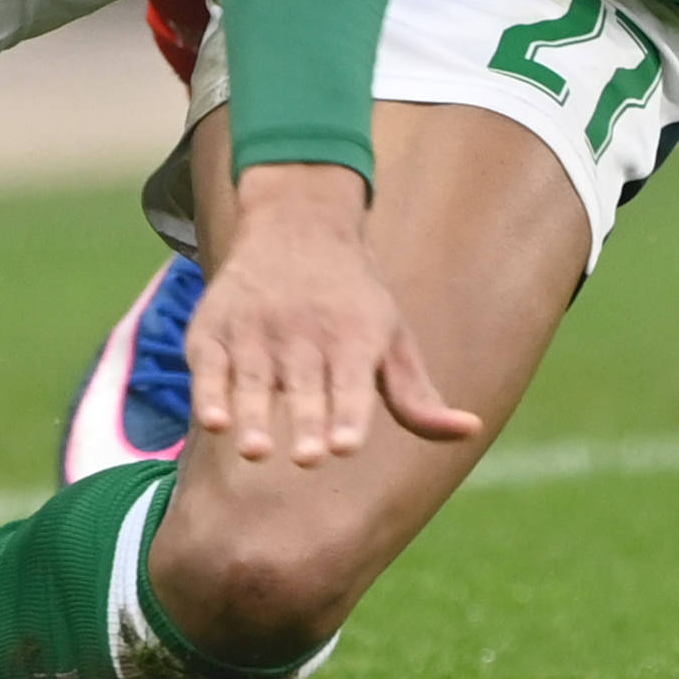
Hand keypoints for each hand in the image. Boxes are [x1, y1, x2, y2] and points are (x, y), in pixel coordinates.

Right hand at [186, 165, 482, 466]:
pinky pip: (210, 366)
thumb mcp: (392, 338)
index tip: (346, 446)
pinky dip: (209, 392)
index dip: (349, 415)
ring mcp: (256, 329)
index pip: (352, 384)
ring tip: (256, 451)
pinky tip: (213, 421)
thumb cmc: (353, 298)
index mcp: (354, 336)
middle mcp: (305, 332)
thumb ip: (416, 397)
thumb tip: (470, 430)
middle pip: (306, 386)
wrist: (297, 221)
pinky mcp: (215, 328)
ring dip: (253, 416)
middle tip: (309, 458)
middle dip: (307, 421)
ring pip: (255, 380)